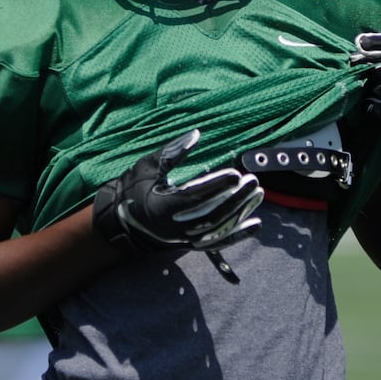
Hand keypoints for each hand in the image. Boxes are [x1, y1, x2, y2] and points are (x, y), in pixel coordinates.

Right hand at [93, 129, 263, 253]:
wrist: (123, 220)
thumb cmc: (134, 189)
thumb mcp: (147, 167)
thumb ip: (171, 152)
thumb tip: (195, 135)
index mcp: (161, 207)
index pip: (193, 198)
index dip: (216, 187)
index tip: (236, 174)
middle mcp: (173, 227)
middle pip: (211, 215)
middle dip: (235, 199)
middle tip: (253, 181)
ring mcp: (183, 239)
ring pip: (217, 229)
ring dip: (240, 213)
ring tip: (258, 195)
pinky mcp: (190, 244)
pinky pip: (217, 242)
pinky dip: (238, 235)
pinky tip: (256, 224)